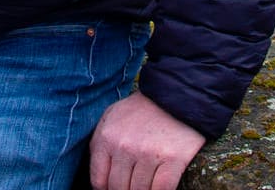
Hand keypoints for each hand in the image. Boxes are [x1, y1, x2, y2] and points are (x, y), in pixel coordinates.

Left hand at [88, 90, 205, 189]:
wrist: (176, 94)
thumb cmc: (141, 110)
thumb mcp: (111, 118)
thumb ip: (99, 146)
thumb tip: (99, 182)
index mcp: (107, 138)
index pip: (99, 181)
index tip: (114, 188)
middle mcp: (125, 147)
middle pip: (119, 189)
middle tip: (132, 185)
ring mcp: (149, 154)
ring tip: (145, 185)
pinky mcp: (173, 159)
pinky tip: (159, 187)